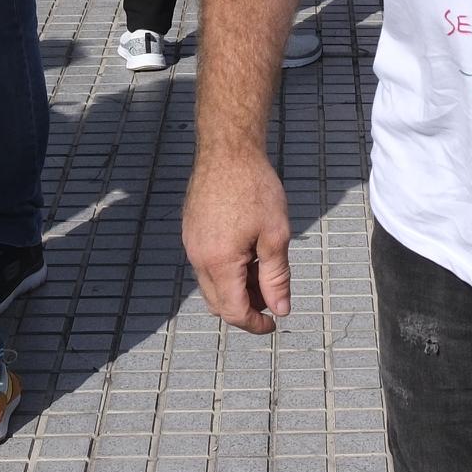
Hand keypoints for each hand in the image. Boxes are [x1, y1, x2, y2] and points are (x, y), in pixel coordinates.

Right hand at [182, 140, 294, 333]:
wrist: (228, 148)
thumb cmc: (254, 187)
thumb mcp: (275, 235)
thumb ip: (277, 277)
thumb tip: (280, 309)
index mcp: (218, 262)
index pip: (233, 310)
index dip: (255, 323)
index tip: (274, 323)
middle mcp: (197, 256)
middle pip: (218, 302)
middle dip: (245, 308)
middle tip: (272, 298)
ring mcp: (190, 242)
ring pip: (211, 283)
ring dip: (236, 288)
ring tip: (264, 271)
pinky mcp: (191, 230)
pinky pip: (205, 263)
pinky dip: (226, 270)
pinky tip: (248, 252)